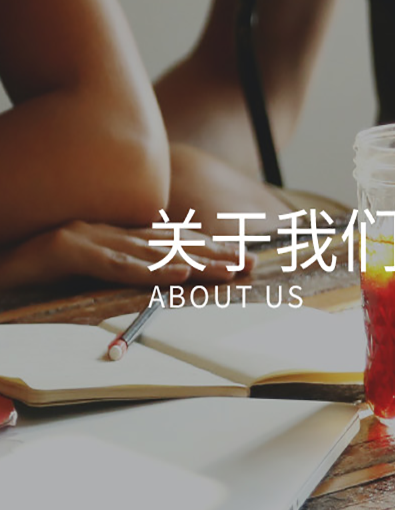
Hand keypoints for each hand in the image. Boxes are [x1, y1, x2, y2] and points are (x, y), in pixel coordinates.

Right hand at [0, 220, 253, 289]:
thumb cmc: (29, 270)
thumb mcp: (82, 269)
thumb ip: (118, 269)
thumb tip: (158, 278)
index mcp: (111, 236)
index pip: (169, 242)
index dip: (208, 249)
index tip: (243, 259)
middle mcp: (105, 231)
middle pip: (168, 244)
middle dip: (212, 254)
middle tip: (250, 264)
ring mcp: (86, 237)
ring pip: (149, 252)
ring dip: (193, 261)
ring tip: (227, 270)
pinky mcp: (66, 249)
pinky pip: (114, 263)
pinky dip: (147, 269)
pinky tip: (177, 273)